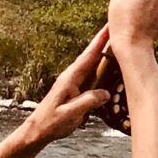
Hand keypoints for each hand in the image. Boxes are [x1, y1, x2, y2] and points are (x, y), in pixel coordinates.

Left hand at [22, 26, 112, 144]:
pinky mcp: (77, 90)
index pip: (89, 55)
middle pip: (93, 55)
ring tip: (120, 43)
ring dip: (106, 54)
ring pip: (94, 65)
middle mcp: (72, 76)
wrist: (38, 130)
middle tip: (119, 27)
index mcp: (70, 78)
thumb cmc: (50, 122)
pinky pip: (94, 76)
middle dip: (106, 40)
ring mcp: (75, 82)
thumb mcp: (70, 114)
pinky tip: (111, 67)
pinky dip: (104, 68)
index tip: (110, 26)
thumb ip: (88, 102)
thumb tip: (105, 93)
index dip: (101, 40)